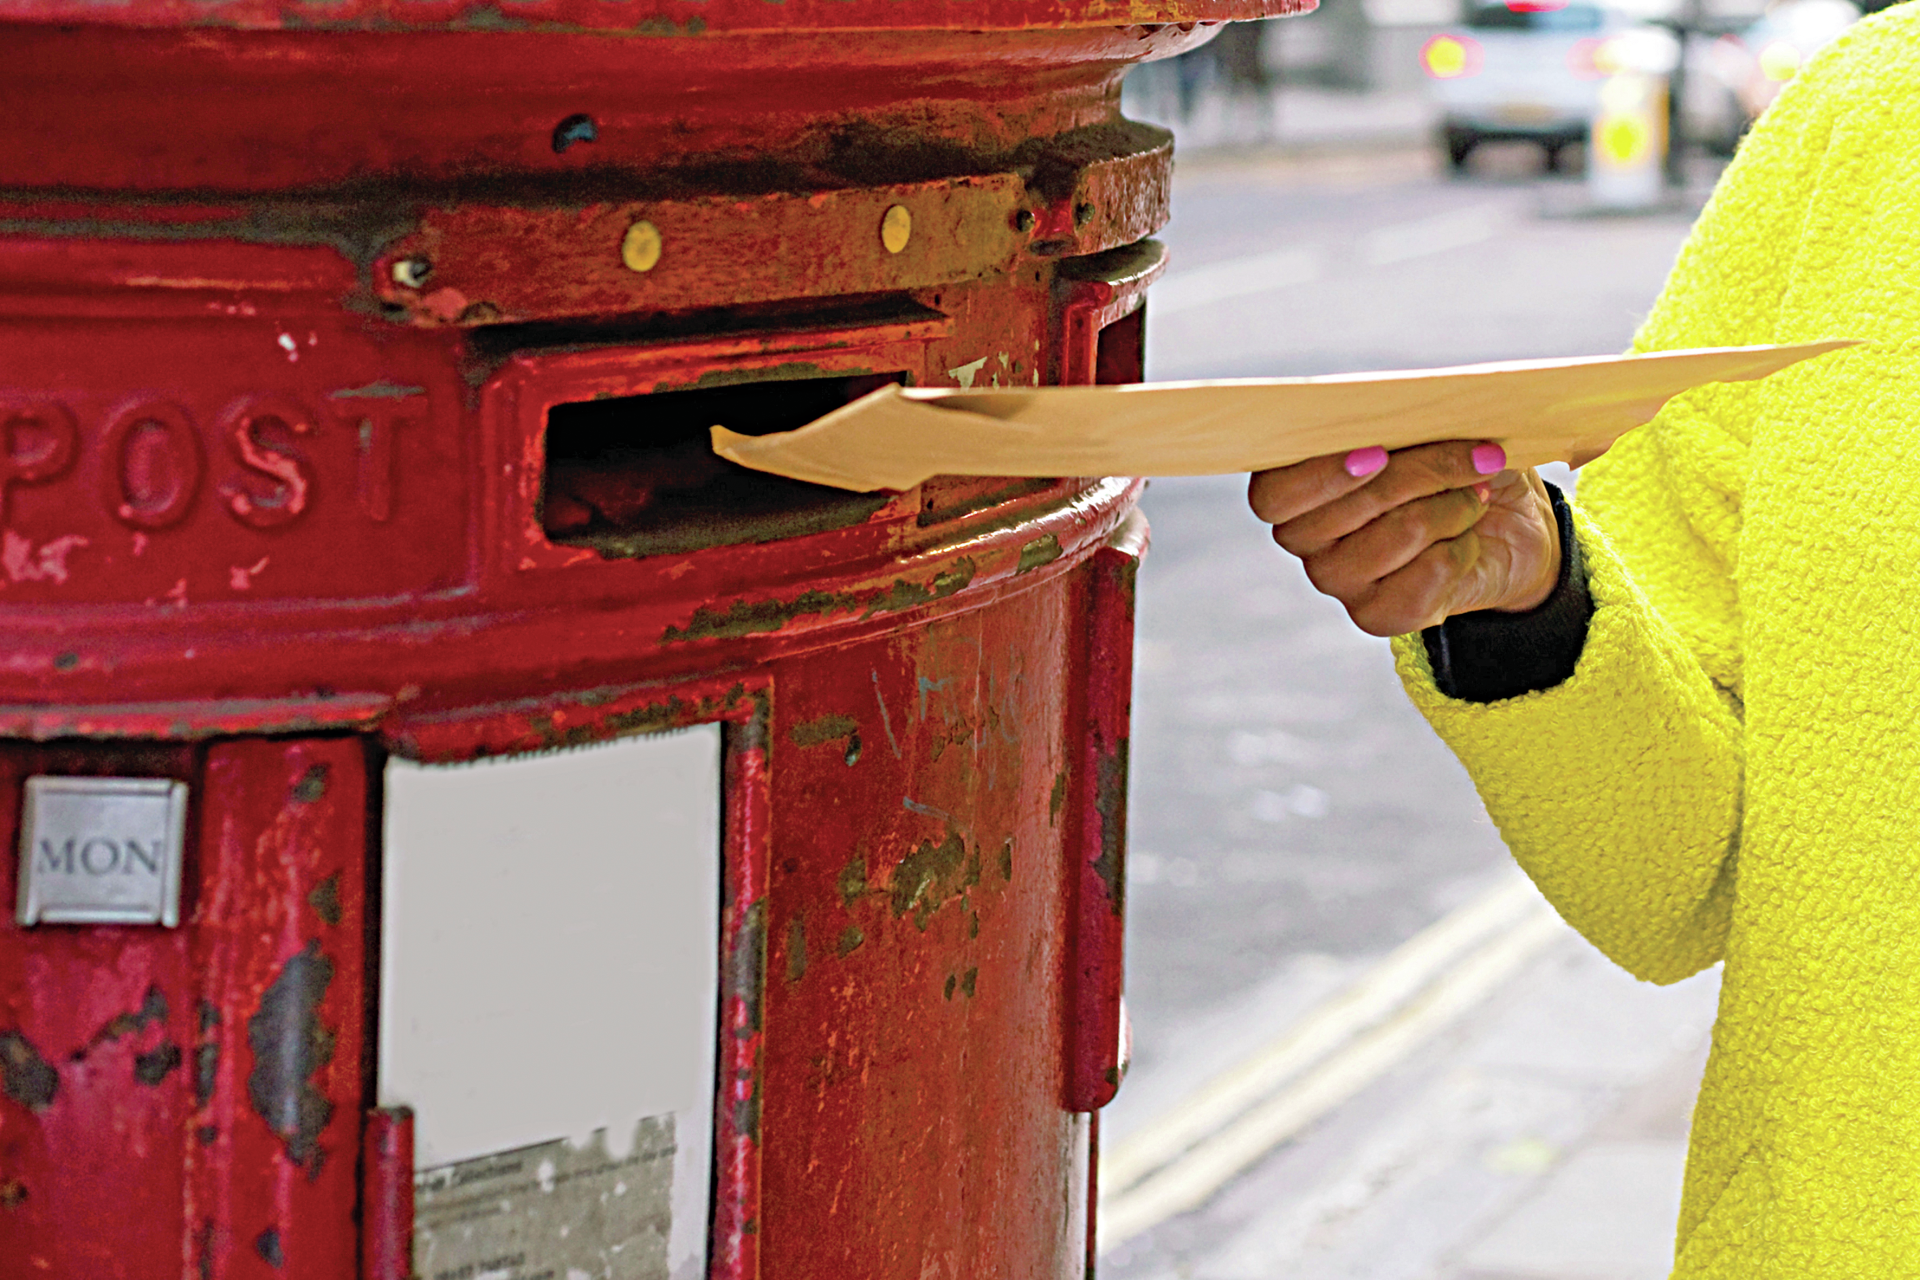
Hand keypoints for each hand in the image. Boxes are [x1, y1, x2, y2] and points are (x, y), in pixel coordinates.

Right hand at [1247, 441, 1560, 636]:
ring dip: (1454, 508)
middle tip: (1480, 454)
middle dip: (1425, 471)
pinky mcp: (1377, 615)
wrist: (1506, 528)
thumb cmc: (1453, 464)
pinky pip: (1427, 574)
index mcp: (1294, 486)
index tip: (1379, 452)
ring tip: (1475, 496)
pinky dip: (1462, 547)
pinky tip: (1466, 540)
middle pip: (1351, 504)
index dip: (1321, 476)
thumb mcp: (1429, 427)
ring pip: (1397, 534)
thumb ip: (1402, 417)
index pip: (1274, 494)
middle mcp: (1303, 537)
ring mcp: (1337, 580)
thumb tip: (1409, 406)